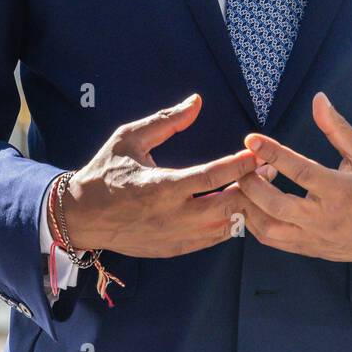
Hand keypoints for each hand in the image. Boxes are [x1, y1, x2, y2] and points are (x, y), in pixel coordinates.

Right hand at [62, 93, 257, 257]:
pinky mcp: (174, 249)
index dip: (239, 166)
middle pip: (227, 206)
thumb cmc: (105, 172)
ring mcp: (174, 236)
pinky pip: (212, 241)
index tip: (258, 154)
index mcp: (161, 186)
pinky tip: (238, 208)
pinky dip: (228, 225)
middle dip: (253, 188)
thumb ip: (166, 121)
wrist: (81, 217)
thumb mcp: (130, 138)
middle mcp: (171, 216)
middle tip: (270, 170)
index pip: (212, 177)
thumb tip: (196, 101)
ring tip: (260, 188)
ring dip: (244, 208)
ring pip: (225, 227)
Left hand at [234, 90, 351, 266]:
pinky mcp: (308, 249)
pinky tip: (253, 205)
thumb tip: (318, 99)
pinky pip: (273, 241)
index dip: (273, 153)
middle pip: (275, 205)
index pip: (299, 171)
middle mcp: (324, 217)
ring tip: (245, 184)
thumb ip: (337, 128)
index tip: (252, 139)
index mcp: (340, 191)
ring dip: (249, 206)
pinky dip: (256, 223)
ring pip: (268, 228)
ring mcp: (314, 237)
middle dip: (251, 184)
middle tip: (242, 165)